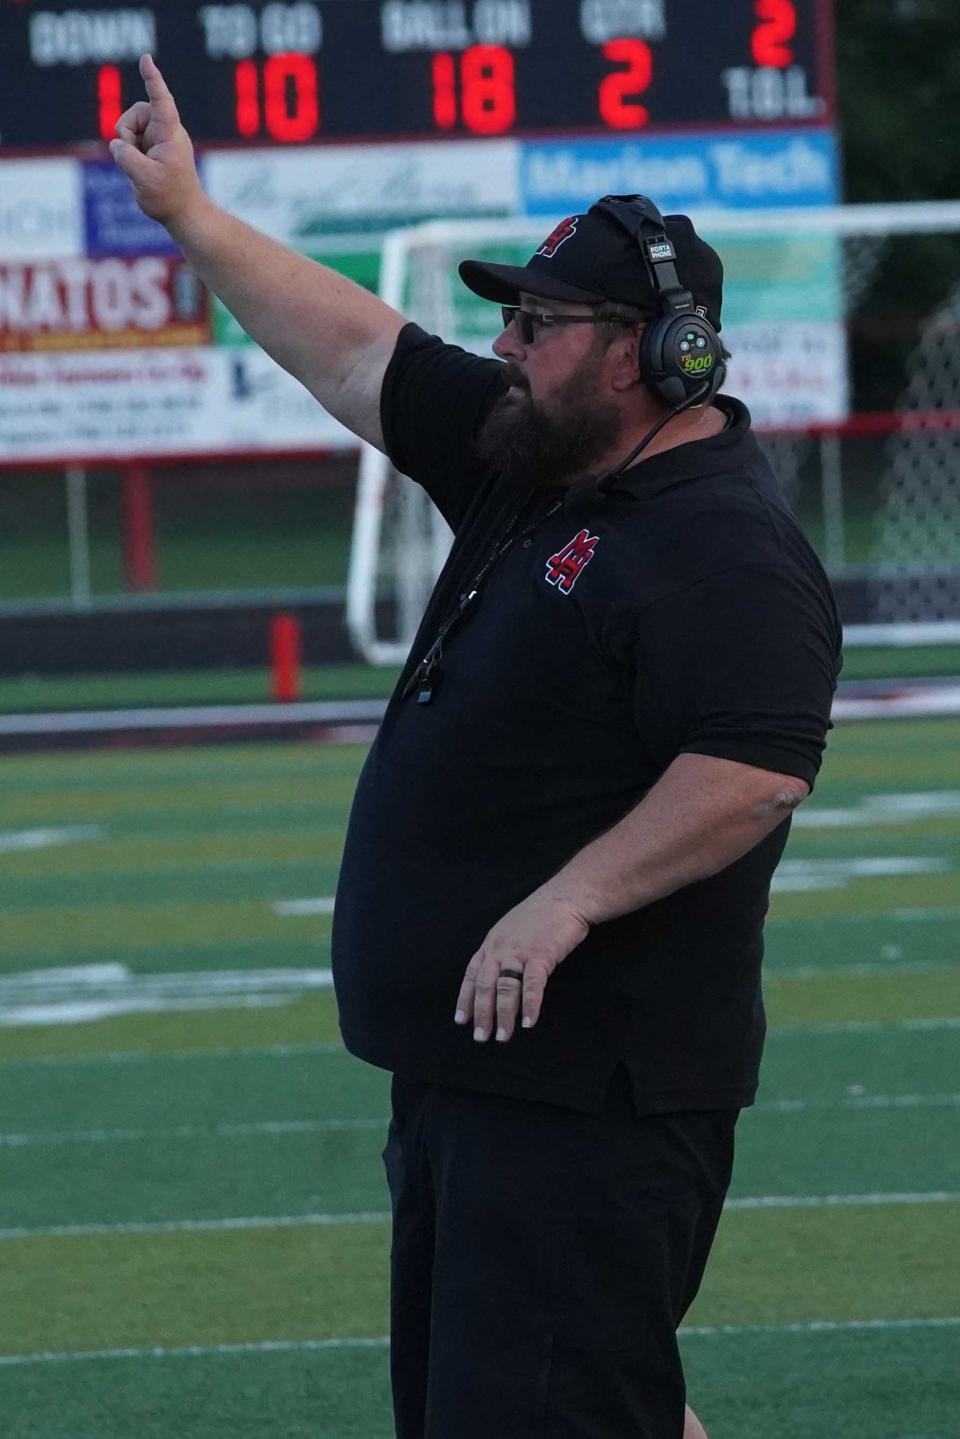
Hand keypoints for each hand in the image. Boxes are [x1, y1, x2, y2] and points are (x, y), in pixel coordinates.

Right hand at [109, 54, 204, 225]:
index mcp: (170, 134)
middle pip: (134, 114)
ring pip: (128, 127)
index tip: (146, 59)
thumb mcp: (144, 179)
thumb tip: (117, 144)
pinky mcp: (152, 147)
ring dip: (128, 147)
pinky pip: (130, 141)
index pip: (160, 100)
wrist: (183, 214)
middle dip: (127, 133)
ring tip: (142, 168)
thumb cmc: (170, 199)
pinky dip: (130, 154)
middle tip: (139, 161)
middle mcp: (166, 131)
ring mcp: (158, 138)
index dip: (152, 79)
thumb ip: (126, 157)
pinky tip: (142, 170)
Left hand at [454, 893, 589, 1042]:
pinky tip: (529, 1022)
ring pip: (505, 989)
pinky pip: (532, 986)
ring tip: (503, 1036)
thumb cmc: (540, 914)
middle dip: (481, 1014)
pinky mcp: (540, 956)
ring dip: (503, 1016)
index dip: (465, 999)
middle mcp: (500, 949)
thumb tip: (496, 975)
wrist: (565, 898)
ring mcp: (519, 952)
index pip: (472, 975)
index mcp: (491, 943)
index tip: (461, 1020)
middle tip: (481, 1037)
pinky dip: (530, 1006)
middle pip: (485, 986)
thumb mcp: (510, 929)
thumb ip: (502, 950)